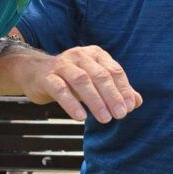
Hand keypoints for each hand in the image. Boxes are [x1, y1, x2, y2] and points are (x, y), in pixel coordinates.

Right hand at [22, 45, 141, 122]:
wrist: (36, 73)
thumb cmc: (71, 80)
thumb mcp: (95, 83)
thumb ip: (116, 91)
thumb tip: (136, 102)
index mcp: (96, 55)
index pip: (114, 71)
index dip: (123, 90)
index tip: (129, 107)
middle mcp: (80, 55)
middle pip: (100, 75)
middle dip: (112, 96)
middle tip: (120, 115)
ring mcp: (62, 64)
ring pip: (81, 80)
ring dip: (95, 101)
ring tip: (105, 119)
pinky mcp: (47, 76)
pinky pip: (60, 89)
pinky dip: (71, 103)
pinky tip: (80, 117)